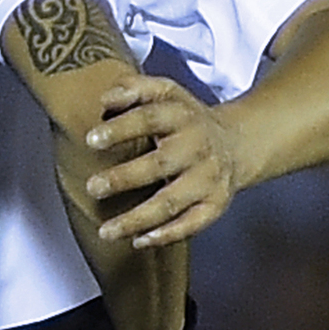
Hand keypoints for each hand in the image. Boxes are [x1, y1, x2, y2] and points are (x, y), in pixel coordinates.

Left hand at [83, 74, 242, 246]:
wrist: (236, 143)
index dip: (121, 129)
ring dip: (137, 219)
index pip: (150, 119)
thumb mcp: (166, 93)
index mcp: (182, 116)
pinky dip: (166, 235)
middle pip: (159, 164)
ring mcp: (208, 179)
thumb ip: (134, 88)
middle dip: (124, 178)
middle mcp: (197, 148)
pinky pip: (191, 224)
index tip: (92, 140)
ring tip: (105, 231)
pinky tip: (139, 241)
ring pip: (171, 202)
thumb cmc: (186, 119)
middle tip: (93, 188)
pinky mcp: (215, 204)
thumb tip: (105, 100)